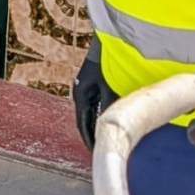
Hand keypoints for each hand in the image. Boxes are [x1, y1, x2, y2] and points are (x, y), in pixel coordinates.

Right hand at [73, 36, 115, 150]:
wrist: (106, 42)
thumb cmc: (107, 63)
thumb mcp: (110, 88)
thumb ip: (111, 108)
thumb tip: (114, 126)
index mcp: (80, 95)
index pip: (82, 124)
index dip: (89, 139)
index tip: (94, 151)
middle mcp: (79, 92)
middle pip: (84, 119)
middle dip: (92, 134)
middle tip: (99, 148)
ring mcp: (85, 88)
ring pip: (89, 113)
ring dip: (96, 125)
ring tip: (103, 138)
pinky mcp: (92, 84)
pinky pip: (94, 105)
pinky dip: (99, 115)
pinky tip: (107, 120)